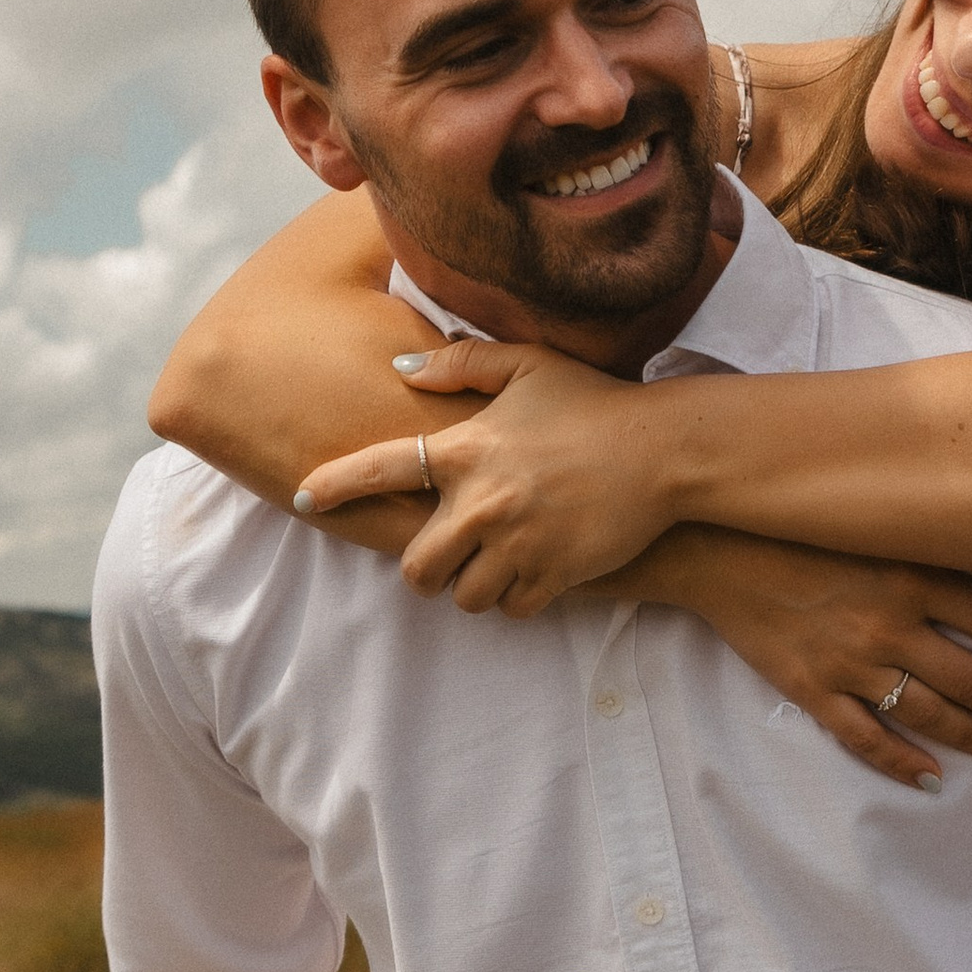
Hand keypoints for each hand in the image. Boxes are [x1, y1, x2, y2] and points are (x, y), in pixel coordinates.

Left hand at [296, 340, 680, 613]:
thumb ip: (462, 364)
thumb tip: (402, 367)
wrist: (666, 451)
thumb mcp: (531, 364)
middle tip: (444, 555)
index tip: (304, 498)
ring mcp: (517, 543)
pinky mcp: (553, 574)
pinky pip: (511, 608)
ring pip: (463, 596)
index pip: (381, 468)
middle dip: (425, 568)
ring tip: (495, 563)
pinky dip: (515, 598)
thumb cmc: (596, 403)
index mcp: (468, 449)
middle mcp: (482, 502)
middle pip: (416, 566)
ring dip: (472, 586)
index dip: (335, 486)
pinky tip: (534, 572)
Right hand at [635, 528, 971, 788]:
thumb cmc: (797, 530)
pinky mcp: (813, 691)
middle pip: (969, 676)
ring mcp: (850, 664)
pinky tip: (932, 779)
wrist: (716, 550)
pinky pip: (866, 738)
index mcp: (908, 577)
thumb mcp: (870, 528)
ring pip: (928, 712)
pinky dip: (902, 763)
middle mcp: (888, 624)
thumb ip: (922, 550)